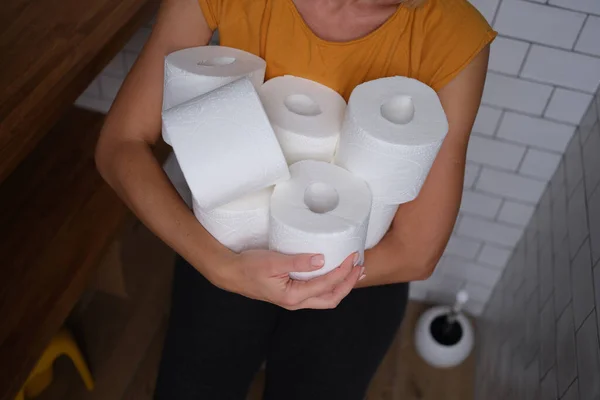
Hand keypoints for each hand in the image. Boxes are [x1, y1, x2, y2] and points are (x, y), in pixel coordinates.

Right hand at [209, 250, 363, 309]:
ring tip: (355, 272)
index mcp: (293, 296)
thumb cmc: (248, 267)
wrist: (231, 273)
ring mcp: (294, 300)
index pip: (326, 285)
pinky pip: (318, 293)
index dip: (343, 272)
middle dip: (349, 283)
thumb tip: (321, 259)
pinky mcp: (292, 293)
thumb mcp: (272, 261)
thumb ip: (297, 262)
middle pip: (332, 298)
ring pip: (326, 298)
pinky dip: (331, 285)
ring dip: (342, 286)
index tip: (352, 256)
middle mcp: (296, 302)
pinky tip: (334, 274)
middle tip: (360, 266)